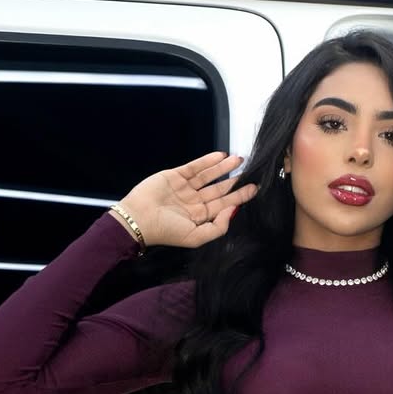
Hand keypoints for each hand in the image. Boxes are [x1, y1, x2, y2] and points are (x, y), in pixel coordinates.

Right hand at [114, 152, 257, 249]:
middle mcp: (193, 202)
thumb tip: (233, 211)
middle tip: (251, 172)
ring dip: (224, 168)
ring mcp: (184, 188)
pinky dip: (208, 161)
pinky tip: (221, 156)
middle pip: (219, 189)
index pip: (224, 205)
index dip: (239, 197)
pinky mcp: (174, 176)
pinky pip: (194, 167)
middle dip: (235, 181)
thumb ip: (218, 227)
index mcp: (199, 217)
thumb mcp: (196, 237)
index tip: (254, 188)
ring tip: (239, 160)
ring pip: (208, 176)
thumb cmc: (166, 232)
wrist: (138, 219)